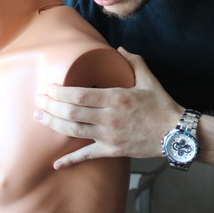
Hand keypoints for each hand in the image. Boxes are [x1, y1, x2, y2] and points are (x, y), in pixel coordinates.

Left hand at [33, 48, 180, 168]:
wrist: (176, 133)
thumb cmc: (162, 105)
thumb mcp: (149, 79)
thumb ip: (134, 61)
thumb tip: (119, 49)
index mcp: (116, 97)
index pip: (80, 95)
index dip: (60, 92)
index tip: (48, 88)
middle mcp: (109, 117)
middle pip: (72, 112)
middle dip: (51, 106)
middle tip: (38, 100)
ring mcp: (109, 136)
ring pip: (74, 131)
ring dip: (53, 124)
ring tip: (39, 117)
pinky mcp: (112, 151)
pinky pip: (87, 155)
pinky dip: (70, 160)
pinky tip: (55, 163)